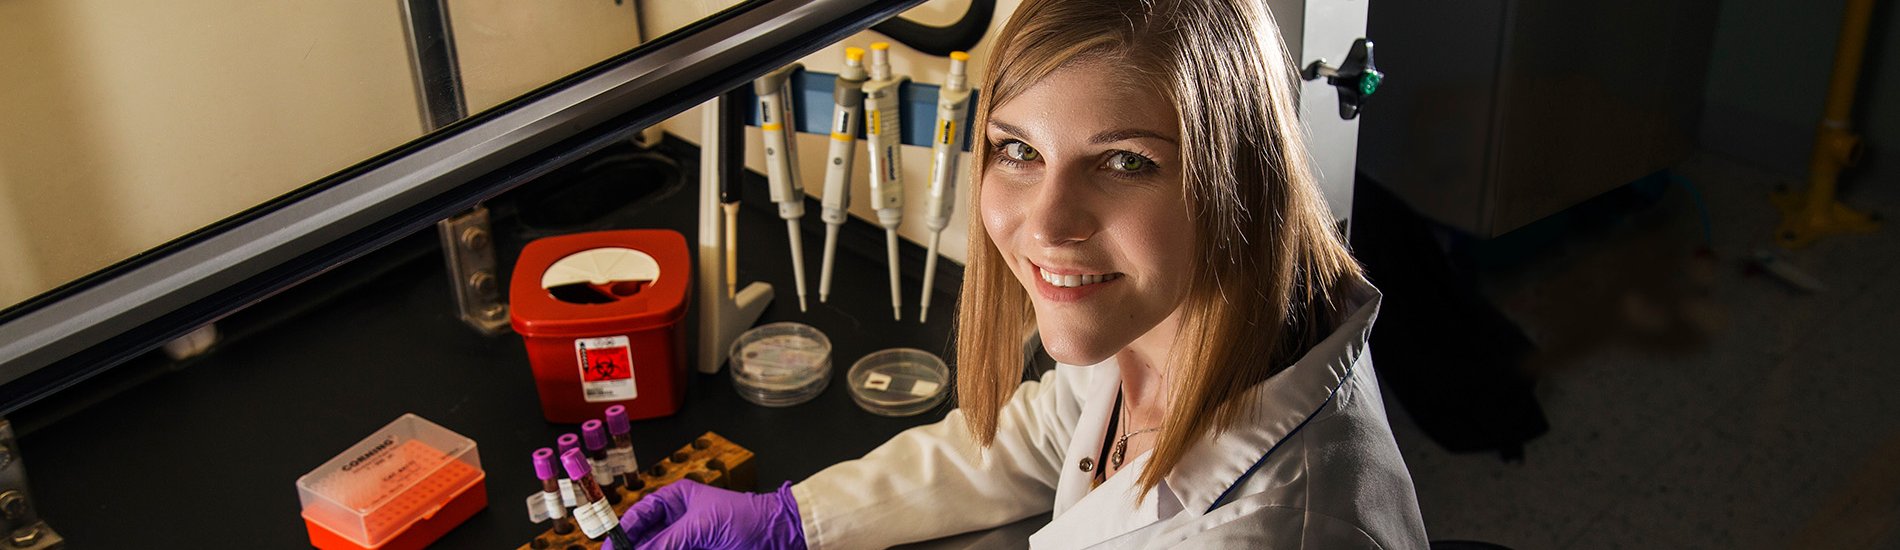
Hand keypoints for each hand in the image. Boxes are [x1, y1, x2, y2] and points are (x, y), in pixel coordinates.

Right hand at [604, 479, 805, 549]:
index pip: (639, 516)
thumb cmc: (747, 518)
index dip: (622, 534)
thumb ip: (667, 542)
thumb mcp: (701, 526)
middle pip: (644, 540)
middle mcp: (677, 522)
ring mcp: (686, 542)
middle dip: (632, 549)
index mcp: (675, 500)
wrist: (779, 536)